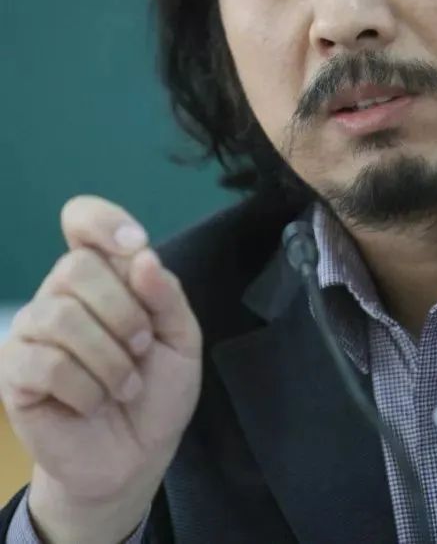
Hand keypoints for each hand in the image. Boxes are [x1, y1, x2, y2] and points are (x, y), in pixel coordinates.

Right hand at [0, 195, 202, 540]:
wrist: (136, 455)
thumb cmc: (158, 389)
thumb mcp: (181, 339)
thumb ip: (167, 296)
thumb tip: (143, 256)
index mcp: (103, 273)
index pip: (82, 218)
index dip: (102, 220)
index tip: (135, 244)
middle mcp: (62, 292)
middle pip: (77, 266)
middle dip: (123, 312)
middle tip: (141, 348)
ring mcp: (33, 330)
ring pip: (61, 316)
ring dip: (108, 359)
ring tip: (124, 385)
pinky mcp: (16, 372)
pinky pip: (45, 363)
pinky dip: (85, 388)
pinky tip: (94, 402)